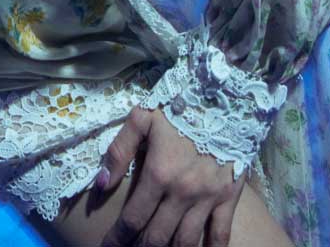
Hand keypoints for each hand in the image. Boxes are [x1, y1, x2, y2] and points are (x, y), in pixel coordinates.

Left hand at [96, 105, 245, 246]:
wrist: (223, 97)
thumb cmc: (178, 106)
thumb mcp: (142, 118)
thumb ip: (119, 151)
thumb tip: (100, 184)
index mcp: (158, 172)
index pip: (133, 218)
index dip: (117, 238)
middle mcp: (183, 192)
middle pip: (157, 237)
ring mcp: (208, 198)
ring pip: (186, 242)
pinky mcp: (229, 197)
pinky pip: (221, 235)